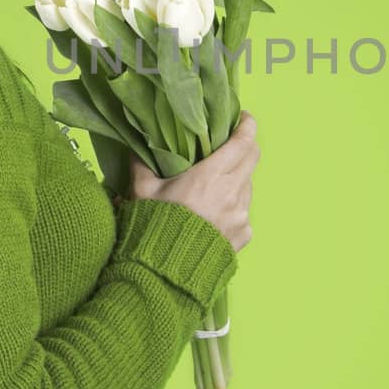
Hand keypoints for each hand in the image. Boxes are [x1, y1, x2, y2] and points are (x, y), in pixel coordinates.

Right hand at [130, 111, 258, 253]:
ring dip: (237, 178)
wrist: (168, 271)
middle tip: (230, 144)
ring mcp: (242, 214)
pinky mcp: (245, 234)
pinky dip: (234, 207)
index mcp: (211, 176)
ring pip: (248, 185)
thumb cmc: (155, 226)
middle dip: (245, 146)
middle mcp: (233, 192)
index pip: (243, 141)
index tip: (243, 118)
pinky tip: (214, 214)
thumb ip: (140, 165)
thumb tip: (134, 147)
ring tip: (215, 185)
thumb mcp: (142, 192)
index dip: (247, 125)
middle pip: (253, 157)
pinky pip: (244, 212)